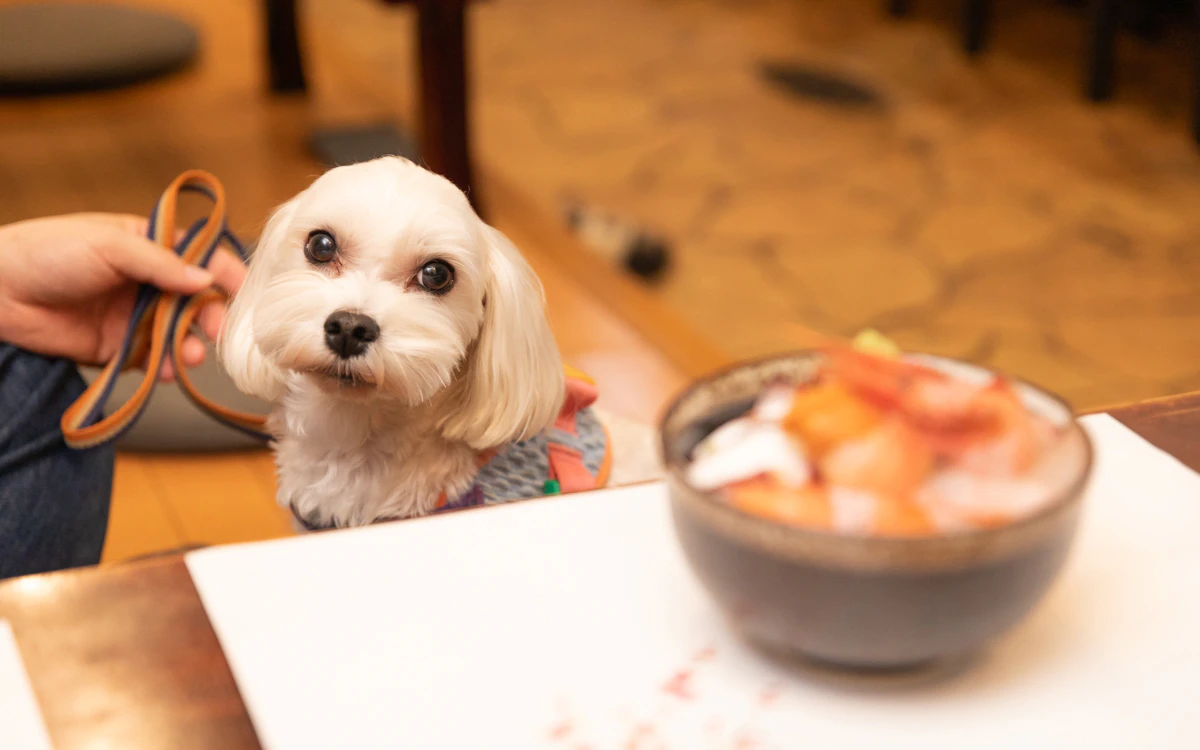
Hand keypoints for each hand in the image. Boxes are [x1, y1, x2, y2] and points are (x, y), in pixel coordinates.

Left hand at [0, 213, 246, 377]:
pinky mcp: (120, 347)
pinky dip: (166, 368)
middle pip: (199, 301)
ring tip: (192, 356)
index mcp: (151, 245)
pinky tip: (167, 371)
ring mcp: (137, 315)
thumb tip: (206, 280)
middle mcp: (150, 281)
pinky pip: (154, 360)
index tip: (246, 295)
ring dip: (192, 346)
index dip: (227, 274)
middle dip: (214, 317)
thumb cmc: (47, 252)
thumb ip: (160, 263)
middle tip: (219, 333)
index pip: (203, 257)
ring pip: (180, 333)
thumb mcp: (109, 246)